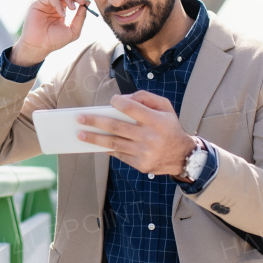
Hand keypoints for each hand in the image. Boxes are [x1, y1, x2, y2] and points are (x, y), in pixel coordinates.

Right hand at [12, 0, 90, 65]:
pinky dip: (59, 4)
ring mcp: (45, 3)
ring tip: (72, 8)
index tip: (85, 2)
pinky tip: (62, 14)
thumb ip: (80, 18)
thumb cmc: (54, 41)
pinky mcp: (37, 3)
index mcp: (61, 9)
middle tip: (81, 2)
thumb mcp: (73, 31)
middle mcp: (53, 4)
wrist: (40, 47)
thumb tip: (86, 4)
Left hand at [77, 91, 197, 175]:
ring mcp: (144, 152)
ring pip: (114, 143)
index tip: (110, 101)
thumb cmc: (170, 127)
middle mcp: (150, 137)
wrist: (183, 156)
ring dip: (94, 138)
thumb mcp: (166, 108)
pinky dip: (106, 149)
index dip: (118, 103)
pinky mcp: (140, 164)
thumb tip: (123, 99)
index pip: (132, 108)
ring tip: (80, 134)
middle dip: (95, 122)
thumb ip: (146, 98)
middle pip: (116, 127)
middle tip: (79, 118)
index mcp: (157, 120)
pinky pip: (119, 155)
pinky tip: (96, 144)